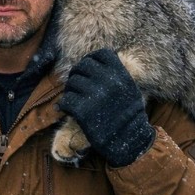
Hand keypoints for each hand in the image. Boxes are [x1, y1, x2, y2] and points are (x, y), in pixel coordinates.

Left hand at [55, 49, 154, 166]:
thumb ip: (117, 74)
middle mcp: (108, 82)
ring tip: (74, 101)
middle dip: (78, 74)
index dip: (92, 59)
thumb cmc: (129, 115)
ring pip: (72, 82)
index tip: (88, 69)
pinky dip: (64, 105)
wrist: (128, 140)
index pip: (101, 54)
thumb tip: (97, 61)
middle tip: (76, 86)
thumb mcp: (130, 89)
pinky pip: (65, 100)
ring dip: (70, 90)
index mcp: (121, 74)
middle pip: (83, 66)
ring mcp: (95, 95)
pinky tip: (67, 110)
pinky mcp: (83, 110)